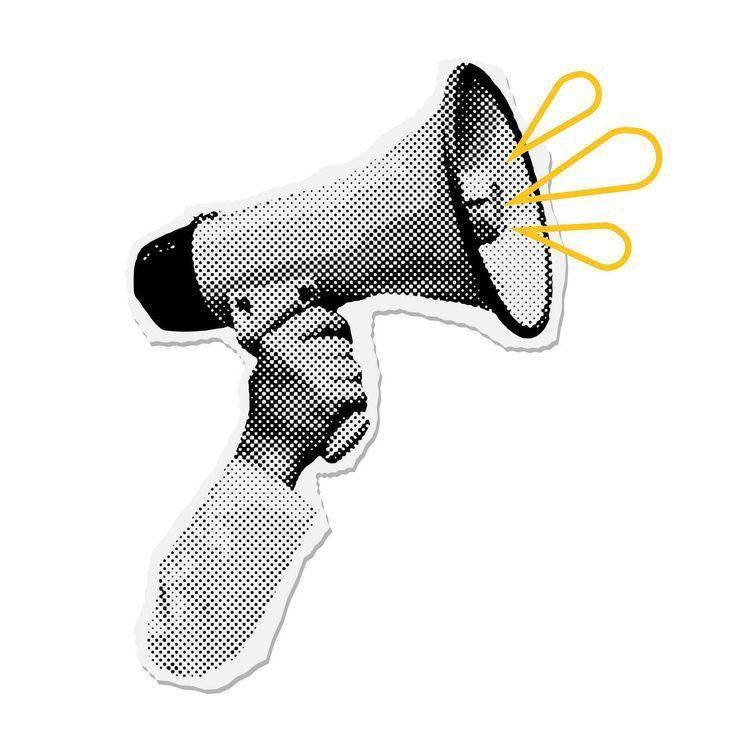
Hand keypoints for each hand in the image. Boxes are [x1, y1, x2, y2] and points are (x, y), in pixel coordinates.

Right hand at [238, 306, 367, 486]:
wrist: (269, 451)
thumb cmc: (269, 410)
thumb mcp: (267, 368)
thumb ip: (289, 344)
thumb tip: (324, 317)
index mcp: (276, 342)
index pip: (319, 316)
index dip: (336, 324)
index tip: (340, 334)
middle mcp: (293, 354)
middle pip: (341, 346)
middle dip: (342, 363)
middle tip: (331, 383)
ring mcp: (313, 375)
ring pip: (352, 369)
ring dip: (349, 385)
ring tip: (329, 401)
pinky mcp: (331, 398)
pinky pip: (357, 392)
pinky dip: (352, 406)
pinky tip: (336, 415)